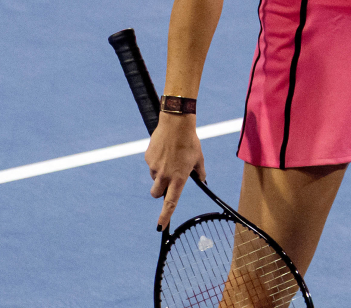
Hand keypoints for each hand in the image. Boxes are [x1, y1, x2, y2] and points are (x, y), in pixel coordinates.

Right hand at [145, 111, 206, 229]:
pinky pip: (151, 164)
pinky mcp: (148, 158)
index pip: (171, 202)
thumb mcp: (198, 158)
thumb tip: (202, 180)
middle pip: (156, 194)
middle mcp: (165, 175)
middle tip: (167, 181)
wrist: (176, 123)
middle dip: (159, 192)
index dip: (165, 216)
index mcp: (179, 178)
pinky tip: (164, 149)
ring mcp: (155, 167)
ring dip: (159, 173)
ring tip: (170, 157)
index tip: (160, 226)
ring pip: (154, 177)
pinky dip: (156, 161)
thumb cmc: (190, 141)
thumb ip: (200, 172)